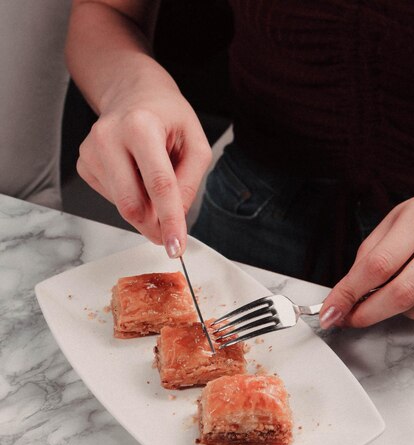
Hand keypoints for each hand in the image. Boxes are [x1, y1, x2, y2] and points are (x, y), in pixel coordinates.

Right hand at [76, 66, 211, 256]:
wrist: (133, 92)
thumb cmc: (167, 116)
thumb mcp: (195, 142)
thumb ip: (189, 182)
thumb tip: (175, 219)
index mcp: (140, 126)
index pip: (158, 185)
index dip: (169, 220)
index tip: (176, 247)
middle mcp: (108, 137)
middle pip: (132, 205)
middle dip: (155, 225)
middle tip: (171, 231)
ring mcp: (90, 152)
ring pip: (122, 207)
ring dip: (145, 207)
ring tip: (152, 177)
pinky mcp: (84, 165)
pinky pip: (112, 200)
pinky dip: (131, 197)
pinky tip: (135, 175)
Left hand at [320, 196, 413, 327]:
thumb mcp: (395, 223)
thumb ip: (369, 255)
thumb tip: (343, 293)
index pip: (378, 264)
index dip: (349, 293)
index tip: (330, 311)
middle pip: (400, 292)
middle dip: (366, 312)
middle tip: (346, 318)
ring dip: (391, 309)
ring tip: (390, 287)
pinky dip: (410, 308)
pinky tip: (410, 288)